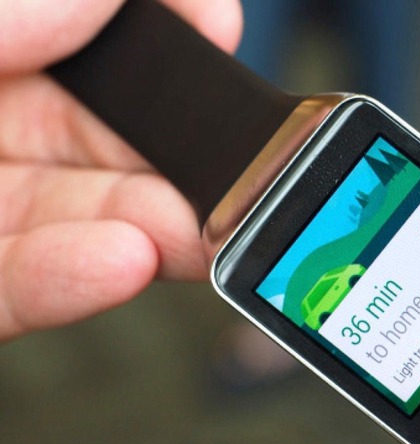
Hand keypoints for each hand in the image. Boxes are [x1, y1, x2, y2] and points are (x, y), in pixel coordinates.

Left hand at [0, 0, 241, 340]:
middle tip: (250, 174)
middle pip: (114, 144)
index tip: (217, 30)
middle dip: (188, 162)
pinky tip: (124, 265)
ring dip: (158, 234)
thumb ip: (12, 16)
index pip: (97, 43)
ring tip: (209, 236)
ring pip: (88, 226)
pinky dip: (74, 285)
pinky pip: (20, 294)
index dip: (166, 34)